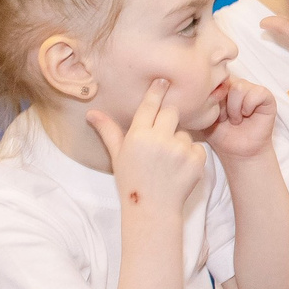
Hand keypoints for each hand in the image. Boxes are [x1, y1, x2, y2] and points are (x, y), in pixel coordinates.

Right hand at [88, 81, 207, 216]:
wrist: (153, 208)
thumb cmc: (132, 180)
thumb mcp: (118, 155)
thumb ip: (108, 131)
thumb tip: (91, 113)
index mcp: (138, 135)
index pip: (149, 105)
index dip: (157, 91)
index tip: (163, 80)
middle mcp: (160, 139)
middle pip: (171, 113)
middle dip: (168, 120)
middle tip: (161, 137)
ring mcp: (180, 149)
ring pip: (184, 132)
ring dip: (178, 142)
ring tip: (166, 162)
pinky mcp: (197, 159)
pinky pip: (197, 147)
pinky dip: (190, 155)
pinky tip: (178, 169)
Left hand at [200, 76, 277, 161]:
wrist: (237, 152)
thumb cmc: (221, 134)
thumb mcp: (205, 115)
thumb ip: (203, 99)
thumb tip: (202, 87)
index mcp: (222, 87)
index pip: (214, 79)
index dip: (212, 98)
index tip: (214, 115)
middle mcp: (237, 85)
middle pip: (225, 81)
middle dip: (222, 105)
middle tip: (225, 119)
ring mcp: (252, 90)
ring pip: (239, 87)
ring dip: (235, 107)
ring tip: (236, 119)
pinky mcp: (267, 98)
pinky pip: (258, 93)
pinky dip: (249, 105)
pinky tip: (247, 115)